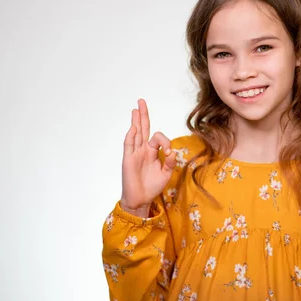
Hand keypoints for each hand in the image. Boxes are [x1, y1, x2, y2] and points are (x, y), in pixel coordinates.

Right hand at [120, 99, 176, 216]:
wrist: (141, 199)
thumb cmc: (152, 186)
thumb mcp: (166, 173)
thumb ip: (170, 162)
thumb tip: (172, 151)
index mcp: (152, 152)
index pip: (158, 138)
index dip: (165, 141)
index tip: (169, 152)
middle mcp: (143, 150)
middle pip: (143, 128)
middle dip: (143, 115)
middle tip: (141, 101)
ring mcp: (135, 153)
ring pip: (135, 133)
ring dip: (136, 121)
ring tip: (135, 109)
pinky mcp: (128, 160)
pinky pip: (129, 145)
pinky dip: (131, 136)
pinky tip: (133, 127)